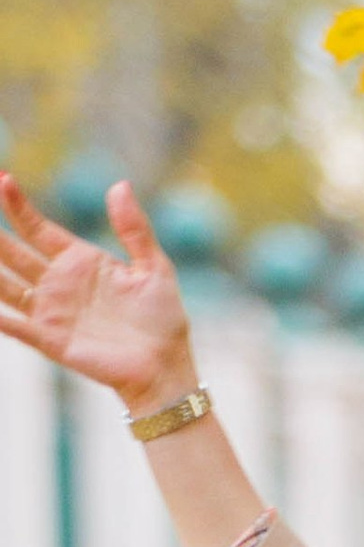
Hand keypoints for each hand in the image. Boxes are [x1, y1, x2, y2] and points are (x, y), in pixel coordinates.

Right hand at [0, 176, 192, 411]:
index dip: (17, 206)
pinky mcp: (50, 340)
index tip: (2, 180)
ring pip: (5, 285)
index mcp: (79, 260)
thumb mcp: (153, 266)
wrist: (165, 366)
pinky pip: (16, 325)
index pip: (37, 228)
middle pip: (12, 252)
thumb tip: (119, 185)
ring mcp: (51, 312)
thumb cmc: (162, 318)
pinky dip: (0, 317)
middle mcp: (58, 283)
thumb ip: (134, 228)